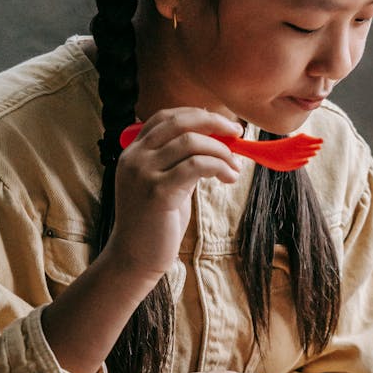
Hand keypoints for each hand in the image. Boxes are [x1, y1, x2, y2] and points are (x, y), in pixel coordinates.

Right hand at [107, 108, 243, 285]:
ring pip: (191, 142)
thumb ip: (180, 163)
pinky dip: (219, 166)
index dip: (198, 115)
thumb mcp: (165, 185)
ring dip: (222, 151)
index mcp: (134, 152)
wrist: (135, 257)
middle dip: (214, 122)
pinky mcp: (158, 192)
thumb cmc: (155, 224)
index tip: (223, 124)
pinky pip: (196, 166)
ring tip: (235, 167)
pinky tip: (229, 177)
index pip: (166, 117)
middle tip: (238, 132)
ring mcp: (144, 173)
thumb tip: (215, 143)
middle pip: (179, 122)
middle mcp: (135, 158)